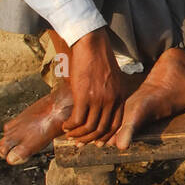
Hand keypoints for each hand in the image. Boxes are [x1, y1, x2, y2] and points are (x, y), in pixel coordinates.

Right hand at [61, 27, 125, 143]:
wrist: (91, 43)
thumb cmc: (98, 57)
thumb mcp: (112, 77)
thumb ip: (110, 93)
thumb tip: (102, 104)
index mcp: (120, 96)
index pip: (116, 125)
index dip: (105, 136)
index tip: (95, 141)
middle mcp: (111, 101)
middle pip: (102, 130)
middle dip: (89, 139)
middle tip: (78, 141)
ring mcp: (98, 99)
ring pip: (89, 128)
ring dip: (77, 134)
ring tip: (69, 133)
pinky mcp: (84, 96)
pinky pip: (77, 120)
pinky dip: (70, 126)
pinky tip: (65, 125)